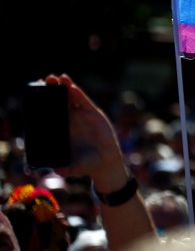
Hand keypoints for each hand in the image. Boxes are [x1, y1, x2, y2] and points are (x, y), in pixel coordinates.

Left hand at [43, 74, 128, 190]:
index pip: (48, 113)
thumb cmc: (86, 165)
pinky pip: (82, 100)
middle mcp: (69, 121)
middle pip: (57, 102)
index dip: (42, 103)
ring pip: (70, 98)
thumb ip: (67, 169)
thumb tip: (57, 172)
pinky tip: (70, 85)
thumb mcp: (74, 167)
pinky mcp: (92, 113)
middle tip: (44, 80)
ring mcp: (80, 116)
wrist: (105, 162)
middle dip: (51, 90)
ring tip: (57, 78)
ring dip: (63, 87)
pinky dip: (76, 92)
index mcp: (60, 130)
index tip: (33, 94)